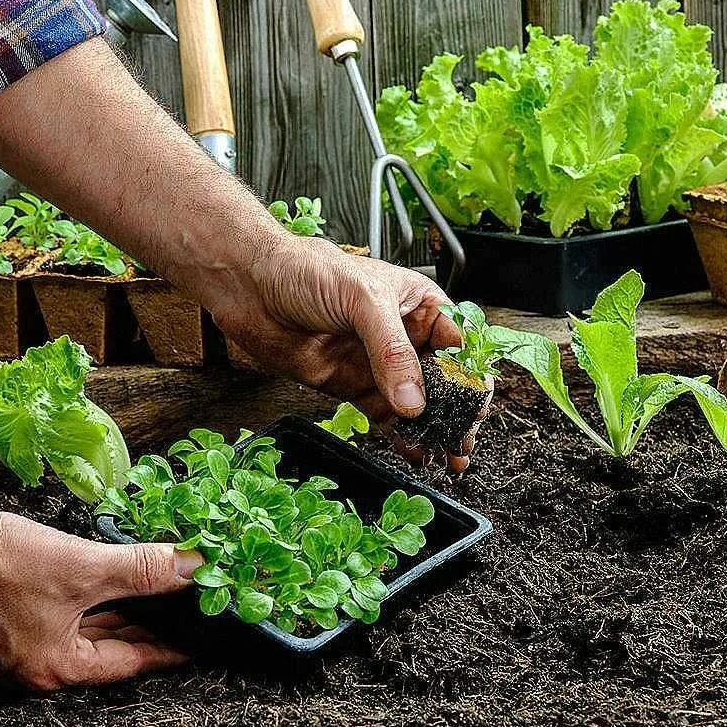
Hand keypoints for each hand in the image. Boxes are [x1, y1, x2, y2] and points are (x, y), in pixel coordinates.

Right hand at [0, 503, 199, 689]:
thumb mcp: (82, 566)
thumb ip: (142, 571)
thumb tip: (192, 570)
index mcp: (54, 669)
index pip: (129, 662)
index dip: (168, 646)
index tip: (199, 638)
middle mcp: (32, 671)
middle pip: (105, 650)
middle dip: (145, 627)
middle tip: (184, 611)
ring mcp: (12, 652)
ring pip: (81, 634)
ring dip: (117, 613)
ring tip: (157, 596)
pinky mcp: (0, 627)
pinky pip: (58, 621)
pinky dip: (87, 605)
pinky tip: (107, 583)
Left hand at [209, 235, 485, 470]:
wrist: (250, 286)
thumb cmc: (306, 271)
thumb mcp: (362, 300)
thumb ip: (391, 351)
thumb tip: (413, 400)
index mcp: (416, 304)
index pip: (457, 343)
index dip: (470, 374)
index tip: (475, 405)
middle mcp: (401, 335)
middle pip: (442, 379)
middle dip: (457, 410)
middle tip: (465, 439)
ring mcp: (376, 363)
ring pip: (416, 403)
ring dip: (434, 429)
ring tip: (449, 455)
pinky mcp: (350, 385)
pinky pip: (383, 416)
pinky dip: (401, 436)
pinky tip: (415, 451)